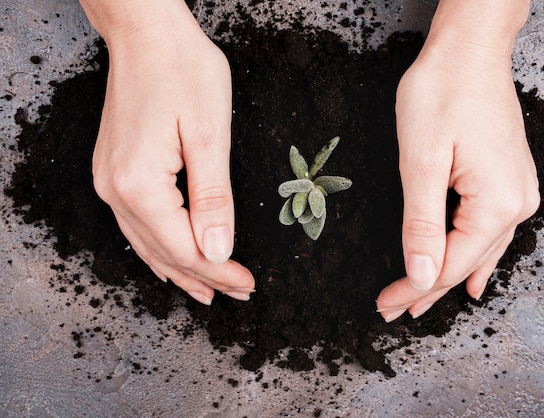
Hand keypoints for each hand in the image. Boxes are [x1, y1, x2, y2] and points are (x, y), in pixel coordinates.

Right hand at [86, 0, 253, 303]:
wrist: (145, 33)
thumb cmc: (181, 70)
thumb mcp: (208, 133)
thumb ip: (213, 197)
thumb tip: (218, 249)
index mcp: (139, 184)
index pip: (185, 247)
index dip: (220, 270)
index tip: (248, 285)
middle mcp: (115, 190)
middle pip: (166, 252)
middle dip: (206, 276)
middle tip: (240, 293)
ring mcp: (109, 182)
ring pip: (148, 245)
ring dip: (183, 269)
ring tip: (211, 292)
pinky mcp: (114, 172)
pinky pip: (138, 227)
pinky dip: (161, 250)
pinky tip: (173, 263)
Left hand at [376, 0, 537, 321]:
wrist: (469, 51)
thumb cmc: (442, 94)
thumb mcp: (421, 163)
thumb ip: (422, 225)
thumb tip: (422, 276)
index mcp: (497, 204)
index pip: (449, 264)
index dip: (415, 288)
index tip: (385, 306)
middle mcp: (517, 204)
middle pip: (465, 262)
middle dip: (427, 287)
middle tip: (394, 311)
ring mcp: (518, 192)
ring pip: (478, 250)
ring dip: (448, 275)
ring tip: (423, 301)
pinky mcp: (509, 180)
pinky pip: (491, 233)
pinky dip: (473, 256)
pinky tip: (474, 277)